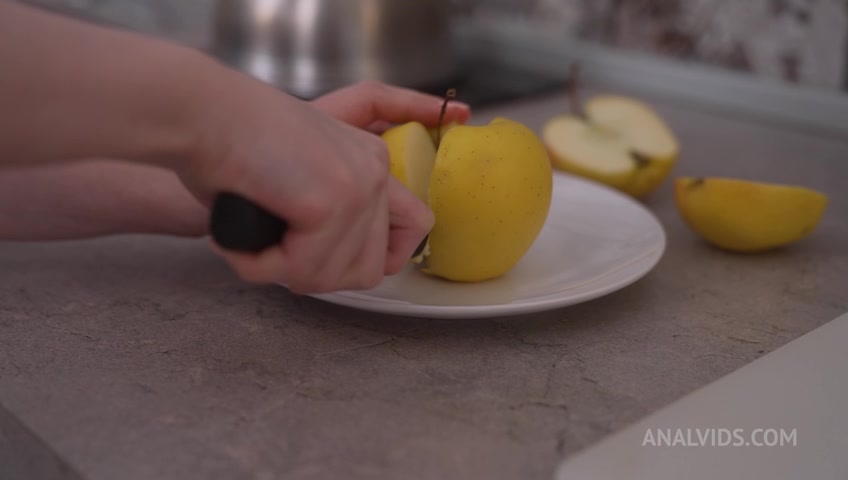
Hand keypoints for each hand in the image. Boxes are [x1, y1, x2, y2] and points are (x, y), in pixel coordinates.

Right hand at [184, 77, 468, 293]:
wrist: (200, 115)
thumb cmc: (231, 147)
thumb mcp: (300, 177)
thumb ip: (331, 216)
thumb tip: (339, 270)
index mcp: (371, 161)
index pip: (414, 227)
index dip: (377, 259)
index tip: (334, 263)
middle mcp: (375, 169)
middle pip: (372, 267)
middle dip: (316, 275)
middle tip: (272, 255)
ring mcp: (358, 184)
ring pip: (334, 276)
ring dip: (283, 273)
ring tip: (249, 245)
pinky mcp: (331, 200)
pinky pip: (302, 268)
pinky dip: (262, 267)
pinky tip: (239, 243)